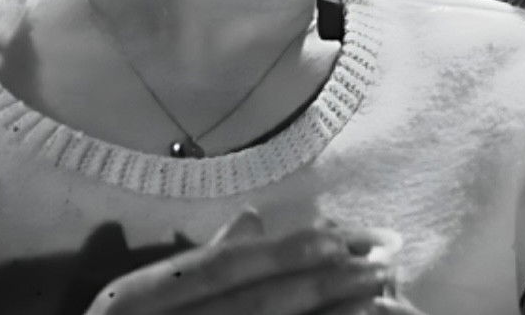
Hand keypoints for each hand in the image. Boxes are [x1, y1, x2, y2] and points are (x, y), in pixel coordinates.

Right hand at [86, 210, 406, 314]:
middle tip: (384, 260)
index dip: (285, 251)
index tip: (341, 236)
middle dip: (326, 282)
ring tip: (386, 298)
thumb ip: (196, 262)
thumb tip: (255, 219)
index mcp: (139, 299)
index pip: (224, 267)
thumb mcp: (141, 298)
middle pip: (257, 305)